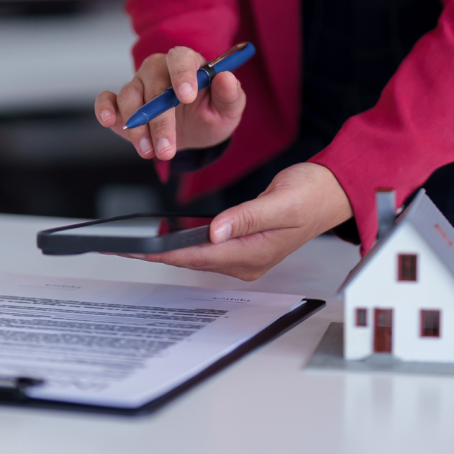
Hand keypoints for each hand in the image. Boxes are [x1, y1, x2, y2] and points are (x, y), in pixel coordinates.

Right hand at [95, 46, 245, 159]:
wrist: (195, 131)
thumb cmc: (211, 113)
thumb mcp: (228, 109)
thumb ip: (230, 95)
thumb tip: (227, 78)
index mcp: (187, 63)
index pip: (181, 58)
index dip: (182, 75)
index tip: (186, 97)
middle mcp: (159, 69)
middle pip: (154, 86)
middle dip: (160, 121)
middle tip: (167, 149)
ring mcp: (138, 85)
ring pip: (130, 97)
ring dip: (137, 128)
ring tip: (150, 152)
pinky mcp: (121, 103)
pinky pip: (107, 99)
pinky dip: (104, 108)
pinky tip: (109, 121)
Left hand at [128, 163, 353, 280]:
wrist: (333, 192)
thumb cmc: (313, 194)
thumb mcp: (283, 200)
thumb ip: (249, 216)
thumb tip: (216, 230)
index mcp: (254, 253)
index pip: (198, 255)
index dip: (163, 252)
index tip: (135, 249)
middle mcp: (247, 261)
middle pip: (191, 260)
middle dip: (155, 254)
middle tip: (119, 246)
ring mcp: (246, 256)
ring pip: (196, 256)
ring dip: (165, 251)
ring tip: (132, 244)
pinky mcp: (244, 245)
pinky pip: (206, 249)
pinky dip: (182, 243)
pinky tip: (164, 238)